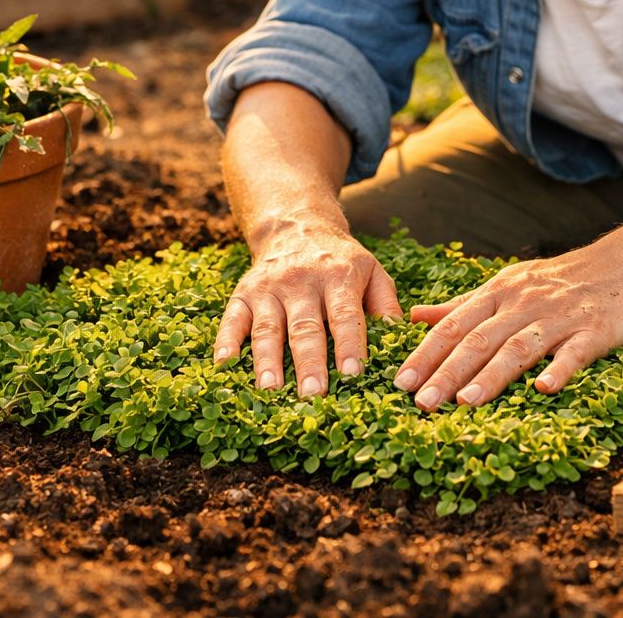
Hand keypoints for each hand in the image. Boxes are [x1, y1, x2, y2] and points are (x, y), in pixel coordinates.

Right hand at [213, 227, 402, 395]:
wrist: (297, 227)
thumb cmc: (341, 261)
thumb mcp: (372, 271)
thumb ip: (386, 304)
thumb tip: (398, 340)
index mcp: (338, 276)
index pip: (345, 315)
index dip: (349, 345)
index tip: (353, 374)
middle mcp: (301, 281)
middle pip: (305, 326)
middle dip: (308, 363)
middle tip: (313, 395)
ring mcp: (268, 287)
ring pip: (267, 327)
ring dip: (267, 360)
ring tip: (270, 390)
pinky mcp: (243, 293)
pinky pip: (232, 319)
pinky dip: (225, 342)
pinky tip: (223, 366)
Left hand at [394, 248, 622, 410]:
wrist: (621, 266)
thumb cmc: (555, 281)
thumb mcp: (504, 284)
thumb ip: (460, 305)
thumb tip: (413, 317)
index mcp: (497, 294)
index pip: (454, 326)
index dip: (426, 353)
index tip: (400, 382)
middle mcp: (522, 304)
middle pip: (479, 339)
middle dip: (448, 372)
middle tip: (421, 402)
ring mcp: (558, 318)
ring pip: (519, 347)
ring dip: (492, 375)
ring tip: (466, 402)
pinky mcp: (594, 330)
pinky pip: (575, 352)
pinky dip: (559, 369)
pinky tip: (544, 389)